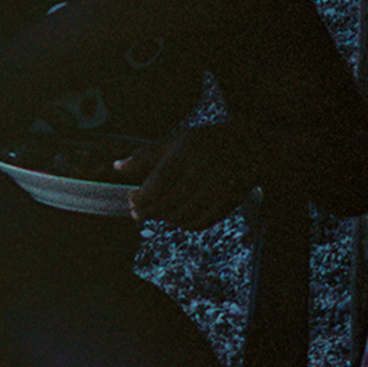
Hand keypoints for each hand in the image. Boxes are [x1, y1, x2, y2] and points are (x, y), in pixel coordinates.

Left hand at [115, 121, 259, 227]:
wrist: (250, 148)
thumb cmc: (204, 143)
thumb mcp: (175, 142)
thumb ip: (145, 156)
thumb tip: (117, 167)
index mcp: (186, 154)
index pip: (157, 183)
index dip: (141, 197)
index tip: (131, 200)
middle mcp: (202, 173)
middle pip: (168, 203)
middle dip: (148, 211)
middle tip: (138, 213)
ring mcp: (216, 190)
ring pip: (182, 216)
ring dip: (165, 218)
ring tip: (157, 212)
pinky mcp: (227, 203)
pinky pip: (200, 223)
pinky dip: (184, 224)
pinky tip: (176, 218)